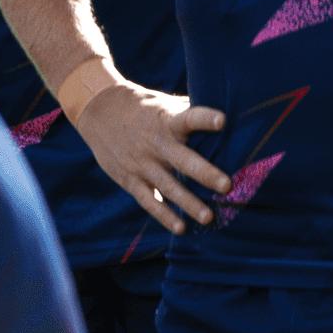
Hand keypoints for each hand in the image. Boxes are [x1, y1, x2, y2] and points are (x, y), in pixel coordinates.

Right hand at [70, 77, 228, 231]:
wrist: (98, 111)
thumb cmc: (144, 108)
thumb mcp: (164, 104)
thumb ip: (192, 113)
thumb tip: (234, 116)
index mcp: (166, 120)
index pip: (188, 118)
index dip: (205, 119)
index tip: (223, 120)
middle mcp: (154, 143)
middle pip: (181, 159)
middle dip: (204, 173)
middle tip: (227, 185)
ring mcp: (141, 163)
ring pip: (168, 185)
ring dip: (188, 202)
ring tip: (209, 217)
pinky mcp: (130, 179)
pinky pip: (149, 200)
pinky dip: (164, 215)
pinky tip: (181, 228)